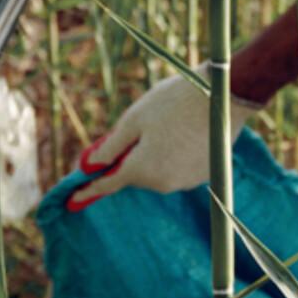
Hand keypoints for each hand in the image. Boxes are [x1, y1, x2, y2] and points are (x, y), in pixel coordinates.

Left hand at [66, 71, 261, 210]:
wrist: (224, 96)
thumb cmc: (174, 103)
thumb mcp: (135, 119)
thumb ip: (110, 147)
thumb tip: (89, 166)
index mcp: (141, 170)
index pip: (107, 184)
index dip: (88, 190)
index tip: (72, 200)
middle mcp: (163, 184)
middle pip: (135, 174)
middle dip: (131, 156)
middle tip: (139, 127)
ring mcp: (186, 181)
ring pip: (159, 170)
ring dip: (156, 153)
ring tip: (170, 121)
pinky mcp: (204, 175)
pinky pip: (179, 168)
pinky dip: (175, 154)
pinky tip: (185, 129)